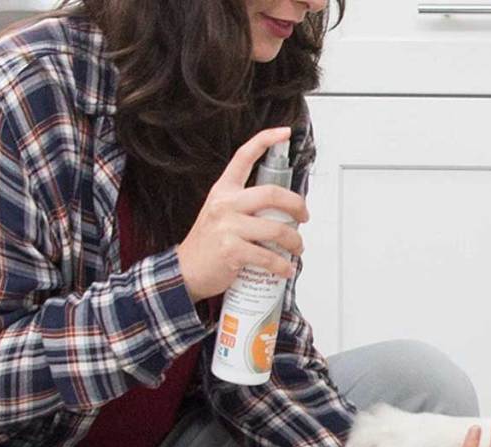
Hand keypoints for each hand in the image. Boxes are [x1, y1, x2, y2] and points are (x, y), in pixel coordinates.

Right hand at [176, 128, 309, 302]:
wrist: (186, 270)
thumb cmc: (209, 242)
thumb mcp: (222, 213)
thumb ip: (247, 205)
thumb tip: (283, 209)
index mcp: (224, 190)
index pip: (243, 157)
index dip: (265, 140)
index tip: (284, 133)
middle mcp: (225, 204)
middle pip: (272, 194)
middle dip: (297, 205)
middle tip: (304, 216)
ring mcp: (227, 227)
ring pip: (276, 229)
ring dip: (294, 241)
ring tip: (297, 248)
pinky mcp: (231, 250)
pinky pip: (267, 256)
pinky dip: (282, 265)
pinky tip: (285, 269)